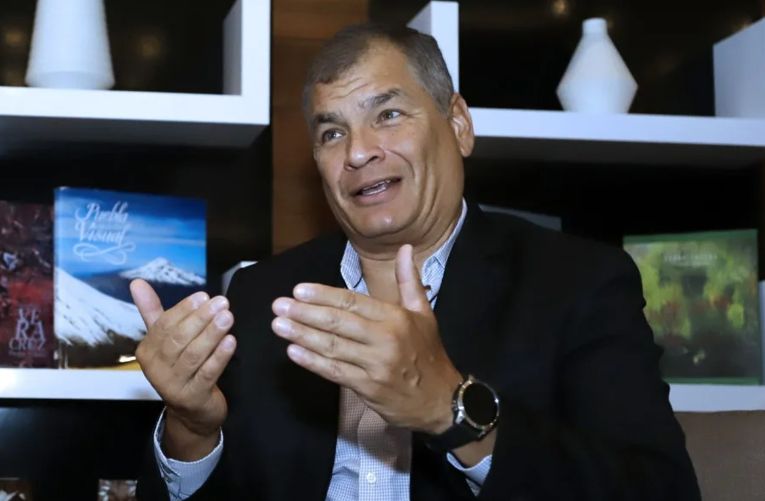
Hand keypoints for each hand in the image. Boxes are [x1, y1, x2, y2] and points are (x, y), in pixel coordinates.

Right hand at [130, 279, 236, 459]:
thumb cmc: (180, 368)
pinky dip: (219, 356)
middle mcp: (155, 369)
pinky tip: (231, 341)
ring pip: (193, 355)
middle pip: (178, 339)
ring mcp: (173, 386)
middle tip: (221, 302)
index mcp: (147, 351)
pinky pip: (207, 373)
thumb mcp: (165, 340)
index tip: (204, 296)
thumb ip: (152, 311)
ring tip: (228, 317)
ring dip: (212, 334)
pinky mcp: (193, 397)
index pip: (164, 325)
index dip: (184, 309)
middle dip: (200, 318)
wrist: (191, 412)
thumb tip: (137, 282)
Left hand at [271, 244, 461, 433]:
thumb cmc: (428, 353)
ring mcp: (375, 365)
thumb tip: (405, 248)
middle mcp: (385, 339)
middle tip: (279, 305)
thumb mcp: (423, 313)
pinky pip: (335, 372)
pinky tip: (294, 351)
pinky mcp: (368, 388)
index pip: (353, 302)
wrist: (441, 400)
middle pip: (339, 322)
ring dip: (302, 335)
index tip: (299, 290)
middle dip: (305, 313)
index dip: (324, 295)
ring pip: (333, 347)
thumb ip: (409, 280)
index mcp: (396, 317)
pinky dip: (313, 362)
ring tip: (279, 325)